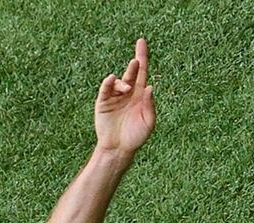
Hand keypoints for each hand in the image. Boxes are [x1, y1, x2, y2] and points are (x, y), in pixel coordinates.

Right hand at [94, 38, 154, 154]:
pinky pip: (105, 89)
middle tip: (136, 60)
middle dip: (134, 64)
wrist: (118, 149)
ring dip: (124, 81)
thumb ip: (150, 105)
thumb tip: (150, 87)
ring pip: (119, 81)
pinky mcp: (103, 103)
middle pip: (131, 73)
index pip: (142, 72)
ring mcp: (114, 97)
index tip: (141, 42)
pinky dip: (108, 83)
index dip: (142, 57)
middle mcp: (128, 93)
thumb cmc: (136, 137)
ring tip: (127, 89)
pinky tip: (112, 79)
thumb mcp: (148, 122)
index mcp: (140, 95)